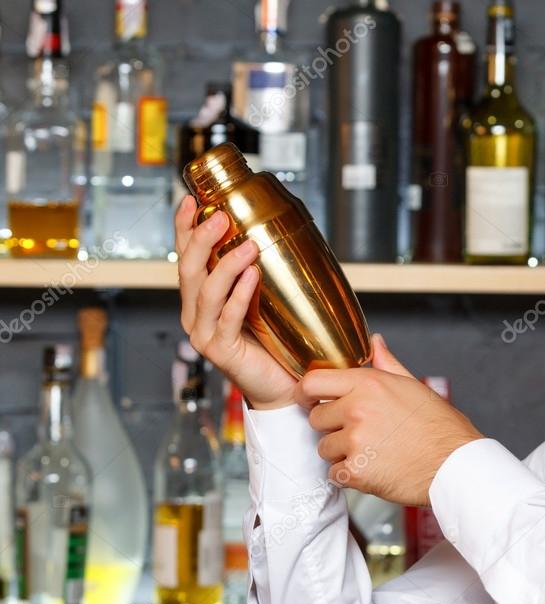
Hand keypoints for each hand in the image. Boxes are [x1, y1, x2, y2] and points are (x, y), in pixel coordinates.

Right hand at [175, 195, 296, 409]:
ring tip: (248, 244)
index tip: (192, 200)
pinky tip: (252, 276)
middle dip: (202, 239)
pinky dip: (240, 295)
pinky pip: (228, 318)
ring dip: (226, 264)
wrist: (282, 387)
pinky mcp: (221, 352)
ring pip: (206, 291)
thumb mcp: (262, 301)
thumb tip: (272, 234)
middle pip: (189, 270)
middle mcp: (196, 315)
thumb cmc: (274, 344)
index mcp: (201, 300)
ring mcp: (205, 335)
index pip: (186, 257)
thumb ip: (256, 273)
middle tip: (222, 216)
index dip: (185, 229)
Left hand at [300, 335, 483, 505]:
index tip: (310, 400)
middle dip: (332, 427)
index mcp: (369, 384)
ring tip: (372, 452)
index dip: (307, 393)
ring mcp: (355, 441)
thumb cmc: (439, 428)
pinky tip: (375, 469)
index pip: (313, 381)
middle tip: (359, 433)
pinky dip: (350, 476)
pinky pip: (335, 474)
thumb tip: (374, 342)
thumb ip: (386, 364)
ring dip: (341, 453)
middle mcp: (358, 409)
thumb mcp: (413, 386)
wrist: (455, 465)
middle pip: (316, 418)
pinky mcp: (356, 471)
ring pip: (324, 448)